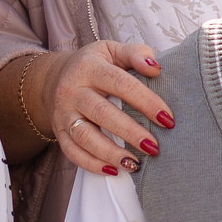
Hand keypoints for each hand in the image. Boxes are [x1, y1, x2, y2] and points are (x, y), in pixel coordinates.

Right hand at [43, 41, 173, 177]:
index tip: (167, 119)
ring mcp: (63, 112)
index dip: (146, 101)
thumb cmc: (94, 65)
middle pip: (102, 113)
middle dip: (130, 132)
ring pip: (85, 136)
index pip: (121, 84)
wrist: (54, 77)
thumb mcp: (113, 50)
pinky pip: (72, 151)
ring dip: (111, 153)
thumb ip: (136, 54)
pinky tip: (113, 170)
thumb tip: (156, 68)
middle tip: (154, 147)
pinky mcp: (59, 131)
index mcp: (89, 67)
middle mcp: (73, 90)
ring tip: (135, 164)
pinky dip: (91, 164)